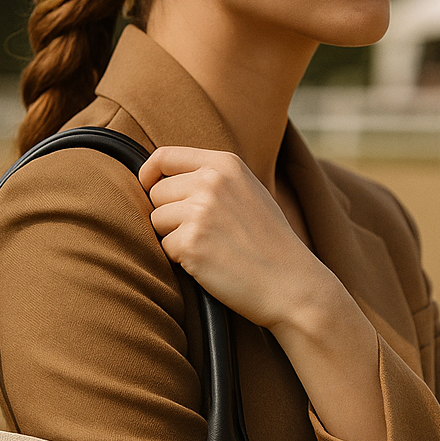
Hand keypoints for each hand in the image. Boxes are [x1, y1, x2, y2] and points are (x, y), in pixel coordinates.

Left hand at [139, 145, 386, 440]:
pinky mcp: (191, 243)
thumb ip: (212, 179)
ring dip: (173, 238)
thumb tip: (162, 178)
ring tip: (209, 249)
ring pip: (156, 221)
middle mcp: (210, 181)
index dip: (149, 174)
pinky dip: (181, 260)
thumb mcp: (249, 193)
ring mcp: (200, 211)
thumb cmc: (269, 243)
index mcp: (225, 164)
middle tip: (201, 234)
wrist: (292, 284)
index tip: (147, 187)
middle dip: (168, 215)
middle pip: (156, 193)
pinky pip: (165, 248)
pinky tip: (209, 264)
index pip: (164, 156)